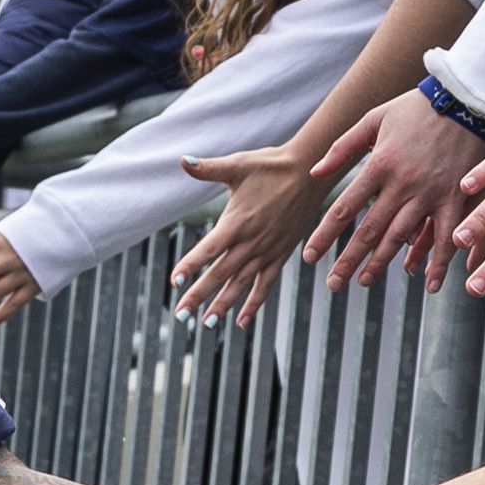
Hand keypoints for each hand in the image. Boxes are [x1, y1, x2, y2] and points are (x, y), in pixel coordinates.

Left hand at [164, 143, 327, 325]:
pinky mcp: (280, 254)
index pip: (208, 249)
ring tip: (206, 324)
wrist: (309, 172)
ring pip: (240, 284)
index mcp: (237, 222)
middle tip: (180, 314)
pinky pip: (265, 284)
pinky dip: (253, 303)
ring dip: (223, 305)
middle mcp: (251, 242)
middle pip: (220, 273)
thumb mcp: (237, 165)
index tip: (175, 282)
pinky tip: (242, 322)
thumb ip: (208, 168)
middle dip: (199, 295)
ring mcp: (267, 251)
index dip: (190, 266)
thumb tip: (182, 160)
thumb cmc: (271, 166)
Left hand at [302, 91, 484, 290]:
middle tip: (332, 284)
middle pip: (369, 231)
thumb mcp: (373, 120)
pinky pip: (446, 237)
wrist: (464, 99)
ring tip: (363, 282)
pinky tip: (428, 285)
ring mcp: (430, 194)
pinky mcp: (455, 199)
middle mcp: (402, 184)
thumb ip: (342, 147)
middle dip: (348, 260)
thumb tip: (314, 173)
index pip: (345, 208)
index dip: (325, 235)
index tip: (310, 257)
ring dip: (381, 263)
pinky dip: (438, 262)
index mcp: (379, 165)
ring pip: (401, 238)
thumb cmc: (415, 108)